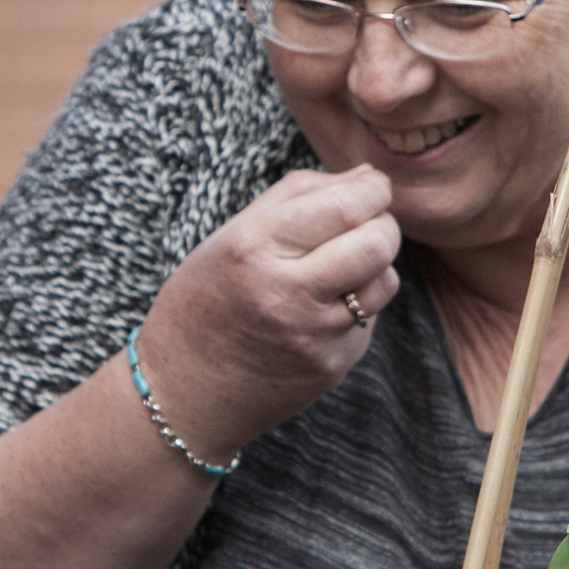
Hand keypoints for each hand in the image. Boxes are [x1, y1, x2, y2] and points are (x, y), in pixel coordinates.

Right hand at [136, 166, 403, 458]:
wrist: (183, 392)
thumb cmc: (205, 300)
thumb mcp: (230, 236)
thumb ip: (298, 194)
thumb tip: (367, 177)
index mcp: (254, 247)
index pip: (347, 205)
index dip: (374, 189)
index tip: (372, 187)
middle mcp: (286, 292)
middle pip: (378, 241)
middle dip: (384, 223)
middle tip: (367, 222)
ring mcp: (312, 335)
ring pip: (385, 280)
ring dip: (375, 265)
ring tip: (340, 267)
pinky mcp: (331, 366)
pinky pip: (369, 319)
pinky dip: (357, 305)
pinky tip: (320, 310)